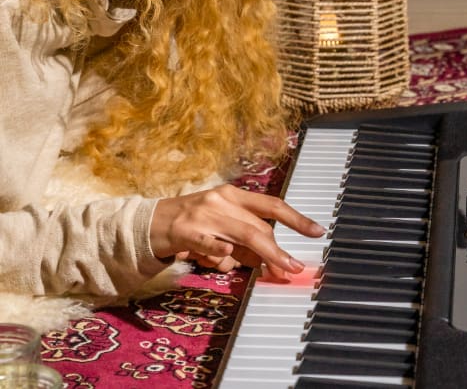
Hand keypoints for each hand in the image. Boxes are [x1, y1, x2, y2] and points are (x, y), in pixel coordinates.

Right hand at [149, 185, 323, 280]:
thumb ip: (247, 245)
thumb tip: (275, 264)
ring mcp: (203, 215)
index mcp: (233, 196)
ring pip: (242, 235)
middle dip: (277, 251)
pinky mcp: (185, 231)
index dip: (297, 219)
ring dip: (264, 256)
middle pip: (259, 227)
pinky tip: (227, 256)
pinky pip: (209, 241)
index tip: (318, 231)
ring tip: (275, 271)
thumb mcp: (222, 228)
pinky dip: (219, 249)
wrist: (148, 224)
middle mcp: (221, 200)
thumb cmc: (192, 226)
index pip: (271, 205)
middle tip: (292, 268)